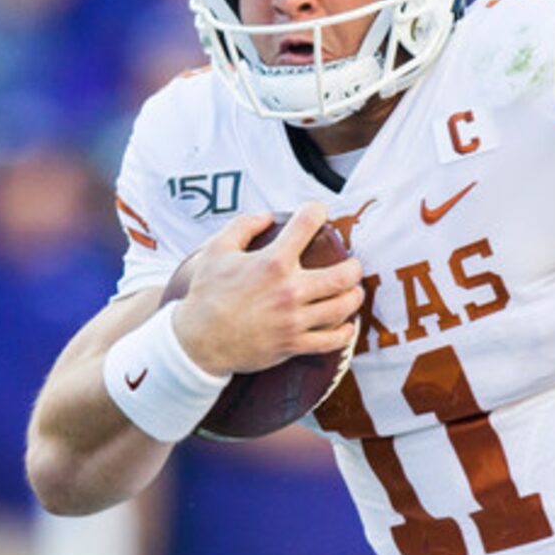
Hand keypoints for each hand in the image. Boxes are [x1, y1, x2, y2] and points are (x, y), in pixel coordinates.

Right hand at [170, 204, 364, 376]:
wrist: (199, 340)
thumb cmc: (207, 294)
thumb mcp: (216, 251)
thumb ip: (242, 227)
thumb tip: (266, 216)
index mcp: (272, 263)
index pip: (305, 226)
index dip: (316, 211)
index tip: (320, 211)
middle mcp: (289, 290)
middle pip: (342, 276)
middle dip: (353, 267)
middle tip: (353, 265)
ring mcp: (294, 320)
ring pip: (342, 308)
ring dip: (354, 297)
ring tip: (354, 291)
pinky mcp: (294, 344)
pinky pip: (331, 341)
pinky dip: (344, 333)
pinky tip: (347, 325)